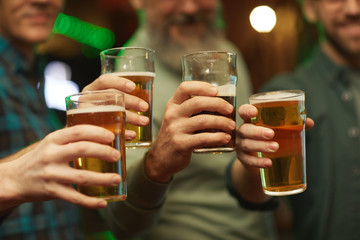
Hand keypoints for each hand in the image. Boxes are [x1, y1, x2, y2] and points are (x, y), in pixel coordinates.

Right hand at [2, 125, 121, 208]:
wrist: (16, 178)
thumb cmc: (43, 157)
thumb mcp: (53, 143)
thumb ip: (73, 139)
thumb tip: (105, 136)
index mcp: (54, 139)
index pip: (78, 131)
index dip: (98, 133)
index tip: (111, 137)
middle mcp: (51, 155)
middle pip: (83, 150)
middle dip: (104, 152)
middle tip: (117, 156)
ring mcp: (51, 174)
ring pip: (82, 176)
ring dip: (103, 178)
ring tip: (117, 178)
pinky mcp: (52, 191)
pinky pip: (75, 198)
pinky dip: (90, 201)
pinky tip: (103, 202)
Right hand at [82, 74, 149, 138]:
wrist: (79, 134)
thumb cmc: (99, 112)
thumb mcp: (104, 101)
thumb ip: (118, 96)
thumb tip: (145, 95)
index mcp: (91, 90)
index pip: (104, 81)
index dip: (119, 82)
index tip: (133, 87)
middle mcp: (86, 100)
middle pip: (110, 96)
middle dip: (130, 101)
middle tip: (145, 107)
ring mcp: (84, 115)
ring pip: (110, 113)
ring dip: (130, 117)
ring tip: (144, 121)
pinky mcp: (87, 130)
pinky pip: (107, 131)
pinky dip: (122, 132)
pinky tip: (132, 134)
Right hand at [145, 81, 235, 182]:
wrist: (161, 159)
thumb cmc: (175, 136)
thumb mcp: (177, 118)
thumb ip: (191, 110)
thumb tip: (220, 103)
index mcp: (172, 105)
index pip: (185, 88)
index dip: (202, 86)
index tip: (216, 90)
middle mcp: (172, 115)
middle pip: (198, 102)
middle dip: (218, 104)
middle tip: (230, 110)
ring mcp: (175, 129)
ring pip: (203, 120)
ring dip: (222, 122)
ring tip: (231, 125)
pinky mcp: (181, 144)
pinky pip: (203, 138)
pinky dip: (218, 137)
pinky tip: (225, 138)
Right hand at [236, 104, 313, 168]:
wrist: (256, 158)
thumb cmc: (268, 137)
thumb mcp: (277, 129)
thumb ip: (292, 124)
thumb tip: (308, 122)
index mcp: (250, 120)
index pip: (243, 111)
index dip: (246, 111)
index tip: (254, 112)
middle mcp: (242, 131)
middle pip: (245, 129)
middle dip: (257, 131)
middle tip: (272, 134)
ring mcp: (241, 145)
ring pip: (247, 144)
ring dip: (261, 146)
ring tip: (275, 147)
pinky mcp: (243, 158)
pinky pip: (248, 160)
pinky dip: (258, 162)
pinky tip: (268, 163)